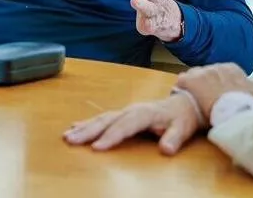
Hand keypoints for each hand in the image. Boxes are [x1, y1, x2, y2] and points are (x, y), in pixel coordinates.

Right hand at [63, 94, 202, 154]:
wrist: (184, 103)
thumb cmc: (182, 118)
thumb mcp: (183, 129)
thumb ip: (174, 139)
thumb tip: (166, 149)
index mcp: (144, 114)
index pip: (125, 126)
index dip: (111, 137)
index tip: (96, 148)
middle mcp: (131, 111)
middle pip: (106, 121)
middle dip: (88, 131)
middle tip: (71, 140)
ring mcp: (125, 111)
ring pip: (101, 118)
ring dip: (83, 127)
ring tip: (67, 135)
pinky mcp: (122, 114)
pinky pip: (102, 118)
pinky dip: (87, 122)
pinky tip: (75, 126)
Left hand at [175, 63, 252, 119]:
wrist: (229, 113)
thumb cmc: (247, 105)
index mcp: (232, 68)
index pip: (227, 74)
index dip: (226, 86)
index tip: (226, 97)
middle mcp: (216, 66)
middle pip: (211, 76)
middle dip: (211, 86)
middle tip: (213, 102)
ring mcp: (200, 72)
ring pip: (197, 78)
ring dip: (197, 88)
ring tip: (199, 102)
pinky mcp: (187, 80)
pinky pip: (183, 81)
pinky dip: (184, 88)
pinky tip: (188, 98)